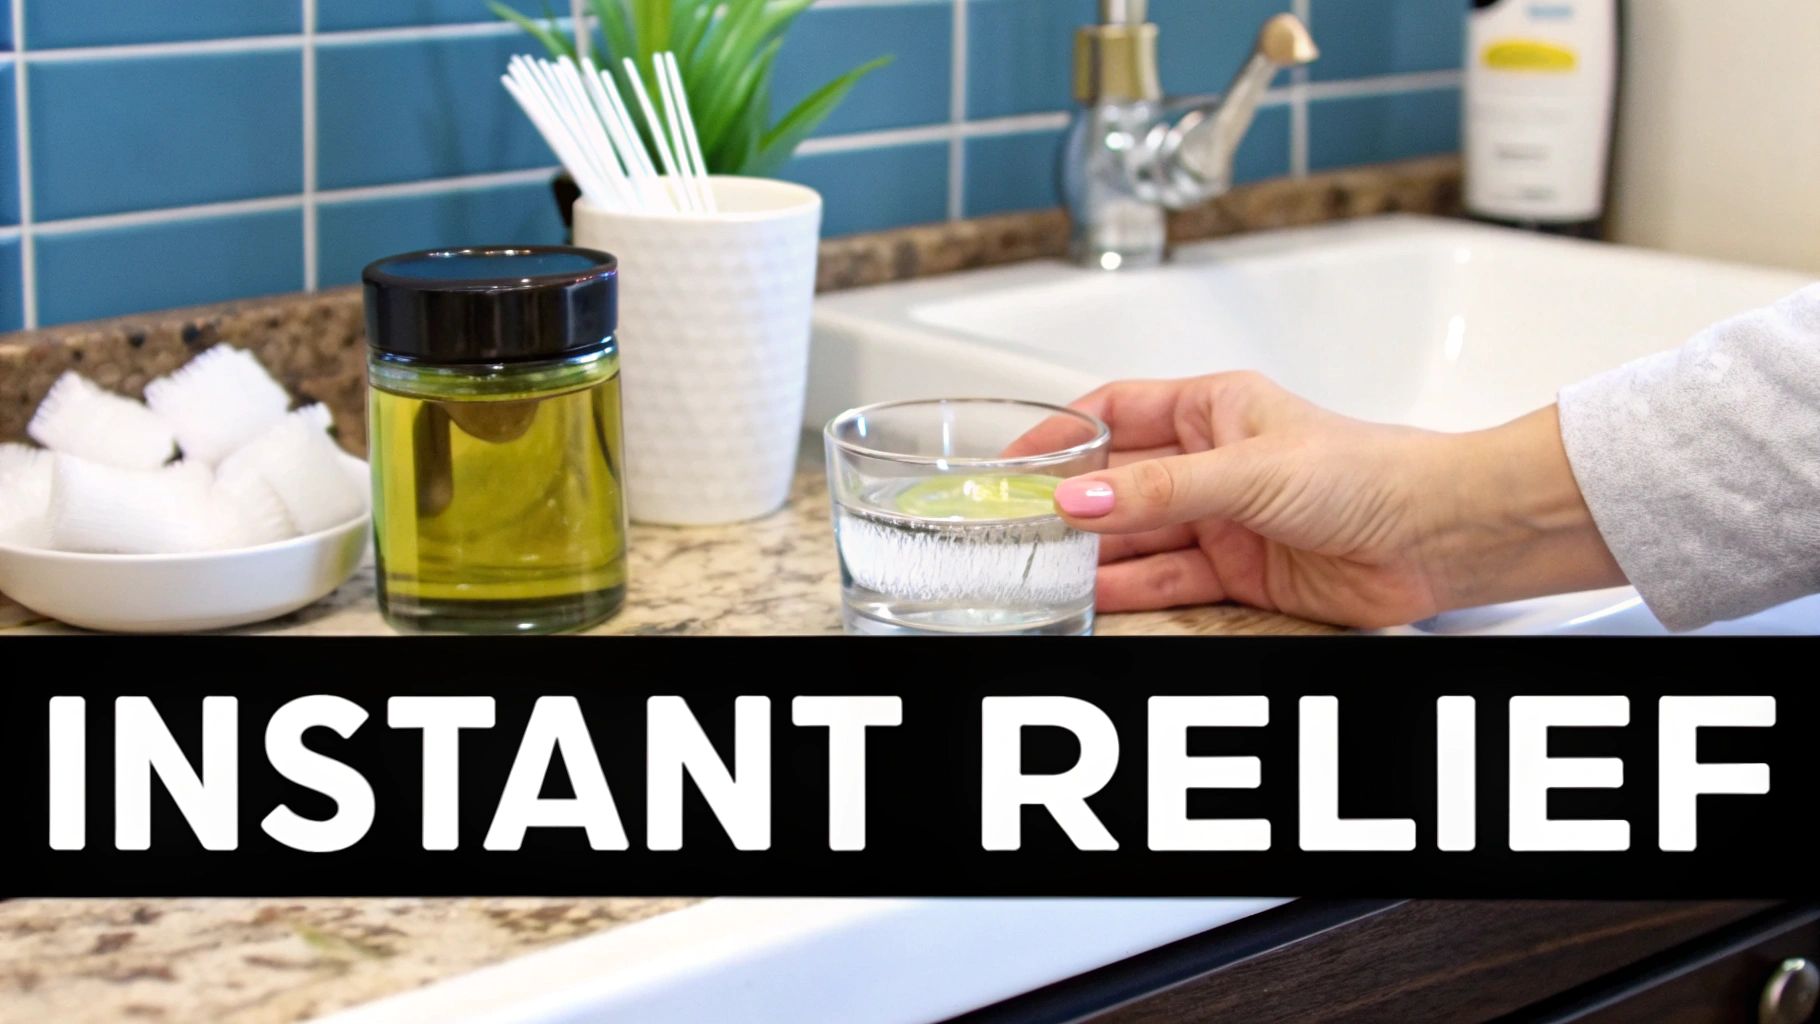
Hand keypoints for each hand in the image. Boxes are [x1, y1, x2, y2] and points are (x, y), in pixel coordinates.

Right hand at [1047, 372, 1626, 627]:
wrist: (1440, 537)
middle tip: (1018, 521)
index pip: (1118, 409)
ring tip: (1045, 563)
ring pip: (1141, 535)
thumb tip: (1082, 497)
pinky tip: (1095, 592)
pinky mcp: (1242, 571)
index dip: (1063, 430)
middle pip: (1121, 479)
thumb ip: (1157, 490)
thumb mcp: (1248, 470)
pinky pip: (1170, 580)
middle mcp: (1216, 461)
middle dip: (1073, 500)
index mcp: (1217, 408)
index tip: (1016, 456)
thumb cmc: (1373, 474)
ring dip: (1097, 551)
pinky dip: (1133, 588)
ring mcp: (1226, 519)